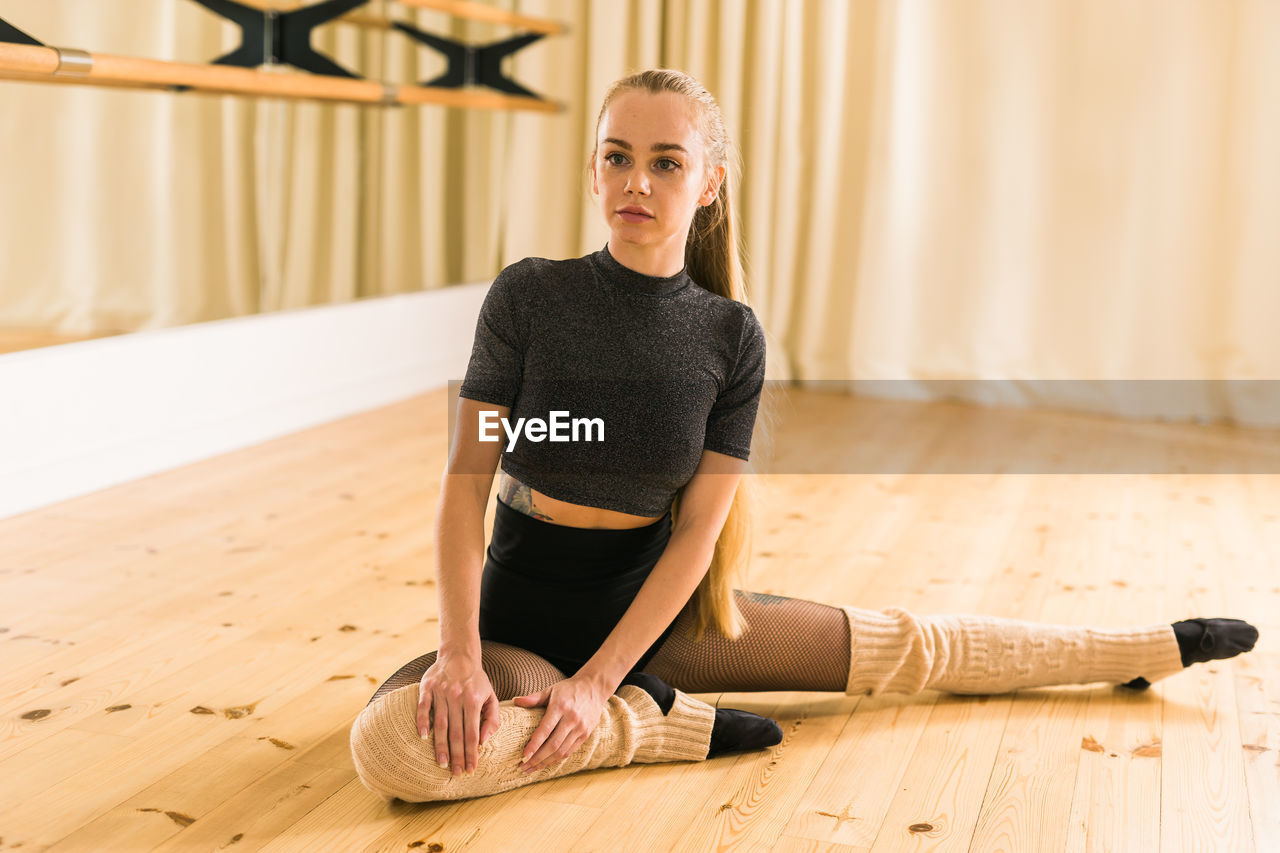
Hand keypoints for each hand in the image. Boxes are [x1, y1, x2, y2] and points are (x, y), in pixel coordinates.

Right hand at [417, 653, 501, 776]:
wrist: (459, 655)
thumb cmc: (476, 681)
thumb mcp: (491, 696)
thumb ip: (492, 718)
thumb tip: (485, 741)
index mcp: (474, 701)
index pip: (473, 733)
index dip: (472, 753)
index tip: (471, 769)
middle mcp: (457, 697)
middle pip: (456, 732)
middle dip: (457, 755)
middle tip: (457, 773)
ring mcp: (440, 692)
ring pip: (440, 724)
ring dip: (440, 745)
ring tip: (442, 763)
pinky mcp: (426, 687)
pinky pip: (423, 707)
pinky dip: (422, 722)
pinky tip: (423, 737)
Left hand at [512, 674, 612, 773]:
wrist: (594, 687)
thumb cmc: (569, 689)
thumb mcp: (551, 690)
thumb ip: (534, 698)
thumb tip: (515, 701)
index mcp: (560, 707)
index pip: (545, 730)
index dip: (534, 745)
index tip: (523, 755)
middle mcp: (571, 719)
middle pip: (553, 745)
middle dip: (537, 759)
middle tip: (523, 767)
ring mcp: (580, 728)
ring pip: (561, 751)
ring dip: (546, 762)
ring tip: (532, 768)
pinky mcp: (586, 734)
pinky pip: (570, 751)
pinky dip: (557, 759)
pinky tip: (546, 763)